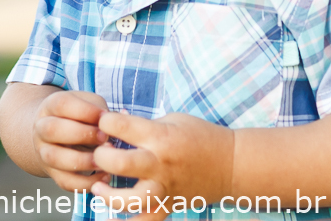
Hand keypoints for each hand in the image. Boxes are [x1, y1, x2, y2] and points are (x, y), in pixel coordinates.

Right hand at [33, 90, 110, 190]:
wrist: (55, 132)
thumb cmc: (79, 115)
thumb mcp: (89, 104)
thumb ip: (101, 111)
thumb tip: (118, 122)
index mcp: (51, 105)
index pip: (62, 105)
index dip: (86, 111)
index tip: (106, 118)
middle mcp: (42, 128)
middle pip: (52, 130)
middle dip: (81, 134)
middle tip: (104, 138)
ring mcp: (43, 151)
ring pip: (55, 158)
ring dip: (83, 160)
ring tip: (104, 160)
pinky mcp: (52, 173)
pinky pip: (65, 181)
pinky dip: (86, 183)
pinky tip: (104, 176)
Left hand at [90, 112, 233, 220]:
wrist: (231, 165)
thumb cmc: (202, 136)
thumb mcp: (174, 118)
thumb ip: (143, 122)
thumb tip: (114, 120)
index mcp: (161, 137)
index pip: (120, 126)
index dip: (105, 121)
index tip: (105, 123)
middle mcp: (160, 164)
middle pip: (119, 163)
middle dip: (101, 156)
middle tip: (101, 153)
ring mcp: (164, 189)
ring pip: (128, 200)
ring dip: (107, 194)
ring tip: (99, 186)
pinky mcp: (167, 206)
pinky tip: (110, 217)